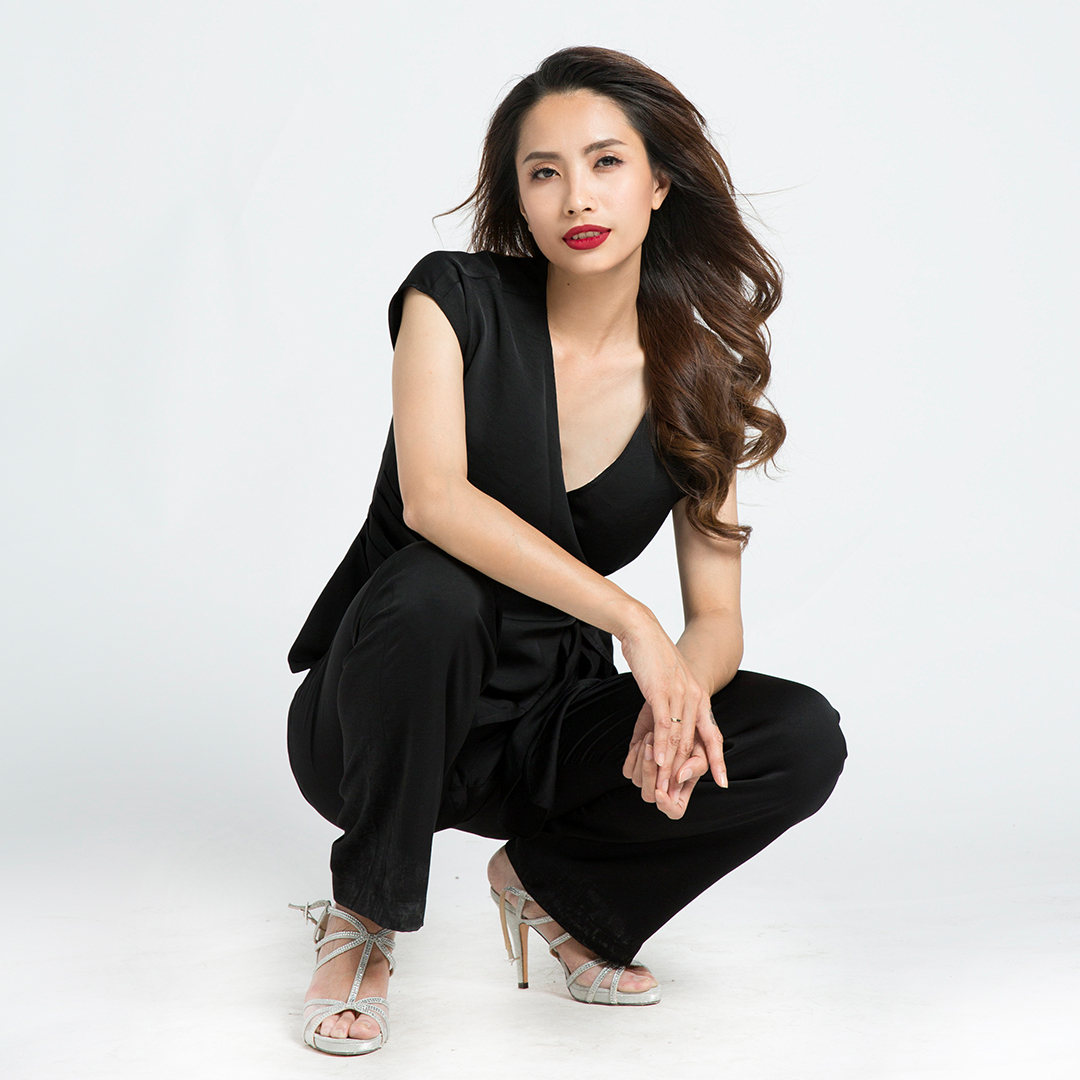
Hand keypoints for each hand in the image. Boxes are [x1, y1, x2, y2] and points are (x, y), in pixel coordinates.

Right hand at [618, 617, 727, 813]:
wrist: (642, 629)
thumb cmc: (652, 655)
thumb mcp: (668, 682)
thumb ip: (671, 702)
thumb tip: (669, 720)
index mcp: (698, 696)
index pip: (712, 733)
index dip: (718, 758)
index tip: (722, 781)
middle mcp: (694, 696)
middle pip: (694, 741)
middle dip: (687, 770)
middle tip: (680, 793)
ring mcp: (679, 694)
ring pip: (679, 737)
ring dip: (672, 764)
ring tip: (667, 786)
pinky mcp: (661, 691)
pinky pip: (664, 724)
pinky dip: (662, 745)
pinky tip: (659, 761)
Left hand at [623, 724, 711, 818]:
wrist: (677, 708)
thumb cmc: (695, 729)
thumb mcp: (704, 745)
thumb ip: (698, 763)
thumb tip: (681, 778)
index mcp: (684, 785)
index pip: (675, 809)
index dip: (667, 804)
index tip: (661, 790)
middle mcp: (665, 783)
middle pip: (651, 796)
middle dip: (650, 774)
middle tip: (655, 750)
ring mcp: (649, 774)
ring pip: (638, 781)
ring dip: (643, 759)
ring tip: (653, 736)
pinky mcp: (635, 762)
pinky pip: (628, 770)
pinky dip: (633, 756)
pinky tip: (644, 742)